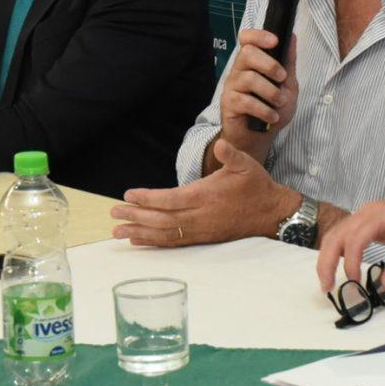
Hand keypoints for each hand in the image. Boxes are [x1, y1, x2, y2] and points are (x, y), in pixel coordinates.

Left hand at [111, 138, 301, 246]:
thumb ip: (230, 153)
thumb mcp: (246, 163)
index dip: (147, 199)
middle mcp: (200, 216)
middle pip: (161, 219)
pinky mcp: (203, 237)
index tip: (128, 196)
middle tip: (113, 215)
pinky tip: (140, 240)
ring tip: (118, 233)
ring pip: (164, 233)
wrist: (271, 213)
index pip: (169, 199)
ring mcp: (201, 229)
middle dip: (135, 217)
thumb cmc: (256, 186)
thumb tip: (221, 144)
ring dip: (140, 233)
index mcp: (206, 196)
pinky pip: (174, 241)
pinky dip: (154, 242)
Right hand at [212, 30, 298, 166]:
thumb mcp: (288, 85)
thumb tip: (291, 36)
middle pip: (247, 53)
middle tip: (282, 78)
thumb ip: (288, 62)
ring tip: (280, 103)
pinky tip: (272, 117)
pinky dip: (263, 109)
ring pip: (248, 78)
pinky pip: (245, 101)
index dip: (258, 35)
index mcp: (252, 61)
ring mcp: (232, 86)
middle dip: (269, 64)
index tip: (274, 41)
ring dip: (270, 92)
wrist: (260, 138)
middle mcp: (239, 70)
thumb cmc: (273, 108)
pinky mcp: (228, 104)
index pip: (246, 38)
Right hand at [317, 194, 384, 292]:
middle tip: (327, 287)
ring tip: (327, 282)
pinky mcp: (364, 220)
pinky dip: (334, 250)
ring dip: (327, 257)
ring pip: (335, 233)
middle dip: (327, 261)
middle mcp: (368, 210)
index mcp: (384, 214)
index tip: (354, 282)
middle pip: (338, 234)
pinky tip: (334, 267)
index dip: (351, 261)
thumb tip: (384, 285)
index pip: (356, 237)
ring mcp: (364, 213)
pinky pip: (342, 233)